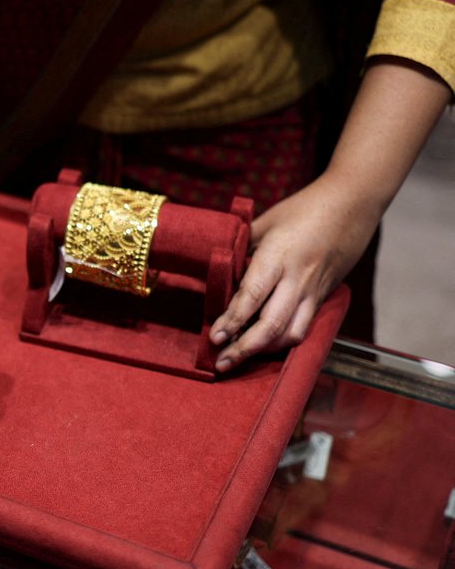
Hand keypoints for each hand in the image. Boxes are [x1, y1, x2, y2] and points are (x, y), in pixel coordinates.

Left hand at [208, 171, 379, 371]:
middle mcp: (297, 279)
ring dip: (265, 351)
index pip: (252, 297)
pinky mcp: (324, 297)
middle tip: (222, 363)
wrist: (353, 205)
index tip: (214, 337)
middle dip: (244, 348)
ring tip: (239, 359)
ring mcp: (314, 291)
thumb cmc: (304, 208)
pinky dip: (283, 341)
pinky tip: (265, 346)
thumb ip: (242, 246)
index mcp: (278, 257)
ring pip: (291, 334)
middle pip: (271, 325)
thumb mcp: (265, 222)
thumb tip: (218, 266)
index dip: (232, 321)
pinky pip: (304, 327)